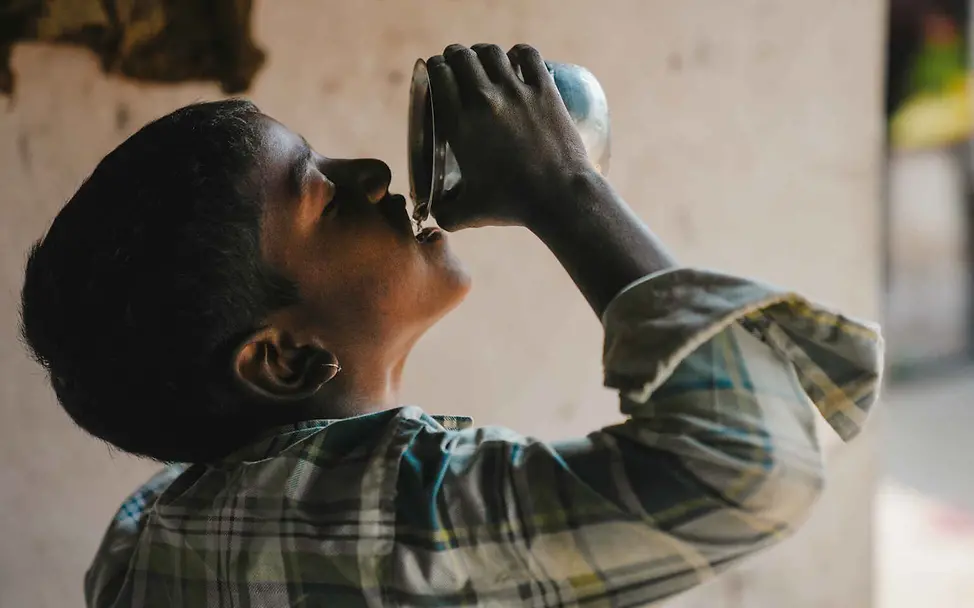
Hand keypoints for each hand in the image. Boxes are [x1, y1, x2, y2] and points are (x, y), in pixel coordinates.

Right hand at [426, 44, 592, 230]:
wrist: (558, 197)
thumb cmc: (512, 206)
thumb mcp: (468, 214)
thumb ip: (445, 213)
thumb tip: (435, 215)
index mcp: (459, 124)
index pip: (439, 75)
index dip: (435, 68)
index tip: (437, 72)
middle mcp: (483, 100)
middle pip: (462, 57)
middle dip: (455, 56)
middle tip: (457, 63)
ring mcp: (516, 92)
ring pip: (492, 52)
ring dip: (483, 52)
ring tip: (483, 59)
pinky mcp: (545, 91)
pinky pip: (528, 55)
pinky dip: (519, 52)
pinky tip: (516, 58)